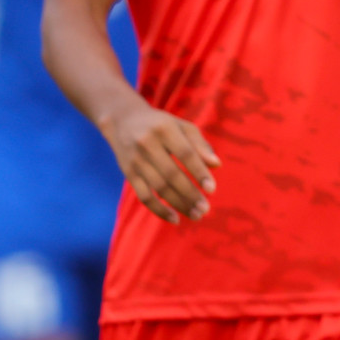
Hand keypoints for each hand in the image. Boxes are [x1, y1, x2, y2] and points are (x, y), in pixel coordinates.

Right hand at [99, 99, 220, 224]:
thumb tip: (217, 165)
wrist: (122, 120)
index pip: (185, 154)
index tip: (212, 189)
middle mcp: (148, 145)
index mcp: (165, 129)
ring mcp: (136, 161)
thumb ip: (200, 144)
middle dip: (190, 194)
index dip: (199, 172)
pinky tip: (175, 218)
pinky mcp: (129, 174)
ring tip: (196, 215)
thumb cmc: (161, 124)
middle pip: (171, 174)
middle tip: (205, 209)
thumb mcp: (182, 126)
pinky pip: (143, 196)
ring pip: (158, 188)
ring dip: (178, 204)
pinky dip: (159, 210)